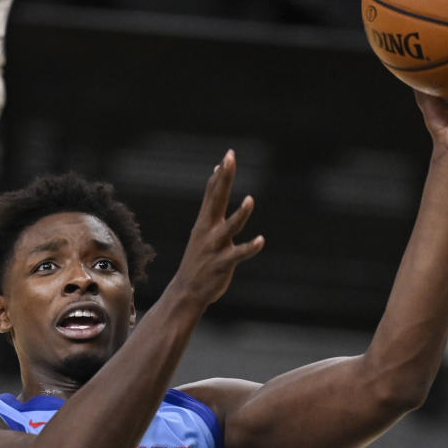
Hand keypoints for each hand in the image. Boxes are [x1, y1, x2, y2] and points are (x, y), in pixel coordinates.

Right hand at [172, 151, 264, 309]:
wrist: (186, 292)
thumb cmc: (199, 260)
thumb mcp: (202, 233)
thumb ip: (210, 211)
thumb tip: (214, 188)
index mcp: (204, 223)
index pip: (211, 193)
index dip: (220, 175)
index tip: (227, 156)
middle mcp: (208, 231)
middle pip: (217, 199)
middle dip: (224, 179)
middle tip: (229, 159)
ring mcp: (214, 247)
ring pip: (229, 227)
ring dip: (239, 214)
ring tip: (249, 200)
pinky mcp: (222, 264)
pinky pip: (238, 254)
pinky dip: (249, 247)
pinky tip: (261, 240)